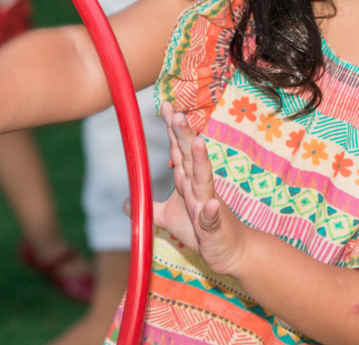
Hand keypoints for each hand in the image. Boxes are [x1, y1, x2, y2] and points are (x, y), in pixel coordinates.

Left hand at [147, 102, 248, 275]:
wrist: (231, 251)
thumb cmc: (202, 231)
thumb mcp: (168, 218)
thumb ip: (150, 207)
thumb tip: (127, 202)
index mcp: (187, 182)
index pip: (178, 151)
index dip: (172, 130)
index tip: (166, 106)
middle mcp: (199, 188)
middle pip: (190, 157)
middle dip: (184, 135)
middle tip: (177, 113)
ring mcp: (208, 205)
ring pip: (204, 180)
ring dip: (201, 161)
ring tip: (198, 143)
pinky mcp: (214, 226)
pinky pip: (211, 219)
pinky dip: (211, 212)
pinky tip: (210, 205)